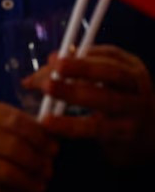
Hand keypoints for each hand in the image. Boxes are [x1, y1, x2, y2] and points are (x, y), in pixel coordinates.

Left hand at [25, 46, 154, 164]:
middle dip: (83, 68)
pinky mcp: (125, 133)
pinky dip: (70, 124)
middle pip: (112, 73)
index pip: (109, 55)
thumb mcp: (103, 82)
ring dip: (73, 93)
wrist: (146, 136)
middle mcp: (136, 86)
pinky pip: (96, 128)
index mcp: (130, 67)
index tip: (55, 58)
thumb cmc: (116, 102)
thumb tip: (46, 64)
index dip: (81, 55)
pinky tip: (48, 122)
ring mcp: (134, 110)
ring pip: (106, 99)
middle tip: (56, 66)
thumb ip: (75, 72)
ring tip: (47, 88)